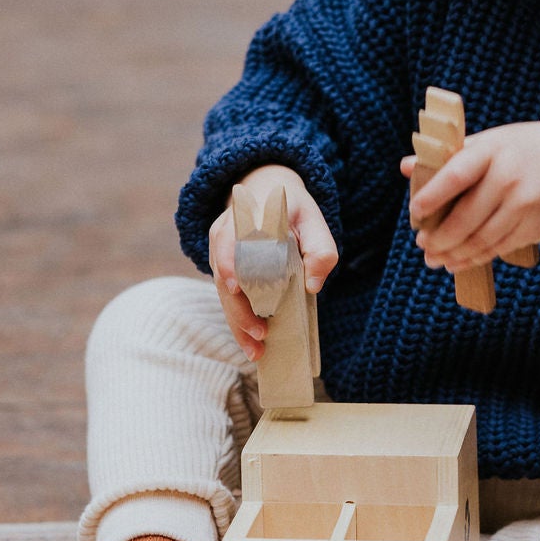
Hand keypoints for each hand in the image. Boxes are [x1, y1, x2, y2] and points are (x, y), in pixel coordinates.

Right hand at [208, 164, 338, 360]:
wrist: (265, 190)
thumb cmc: (291, 208)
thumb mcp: (313, 219)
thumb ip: (320, 248)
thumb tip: (312, 285)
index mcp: (246, 215)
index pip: (230, 237)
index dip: (229, 261)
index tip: (237, 286)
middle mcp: (225, 233)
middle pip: (224, 275)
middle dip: (239, 308)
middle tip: (260, 333)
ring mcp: (219, 252)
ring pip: (223, 292)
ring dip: (237, 322)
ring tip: (256, 350)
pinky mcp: (221, 268)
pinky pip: (227, 297)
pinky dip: (238, 320)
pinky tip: (251, 342)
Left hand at [401, 121, 539, 271]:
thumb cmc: (527, 148)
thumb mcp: (493, 141)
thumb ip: (451, 156)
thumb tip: (405, 167)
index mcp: (493, 150)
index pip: (455, 176)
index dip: (431, 198)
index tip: (415, 214)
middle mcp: (510, 178)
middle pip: (466, 218)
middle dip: (440, 238)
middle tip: (422, 247)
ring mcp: (527, 204)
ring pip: (482, 239)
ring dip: (455, 255)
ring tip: (435, 260)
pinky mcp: (539, 226)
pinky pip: (501, 248)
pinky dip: (477, 258)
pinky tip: (461, 260)